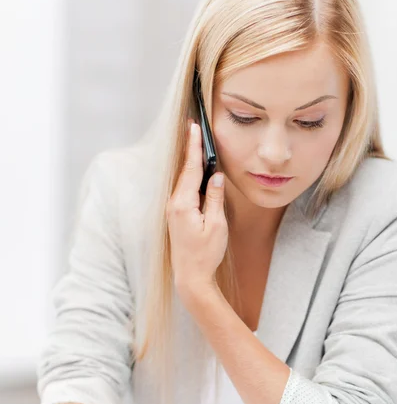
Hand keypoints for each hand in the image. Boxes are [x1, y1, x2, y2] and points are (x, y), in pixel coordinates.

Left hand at [167, 120, 227, 293]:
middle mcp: (174, 204)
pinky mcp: (176, 215)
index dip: (193, 147)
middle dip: (190, 149)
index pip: (190, 169)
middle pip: (184, 171)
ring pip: (184, 180)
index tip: (194, 127)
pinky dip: (190, 177)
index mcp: (183, 204)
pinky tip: (197, 172)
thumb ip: (215, 198)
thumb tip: (215, 176)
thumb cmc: (205, 254)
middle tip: (193, 127)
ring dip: (190, 163)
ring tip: (196, 143)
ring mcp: (173, 210)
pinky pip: (184, 190)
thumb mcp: (217, 225)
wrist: (191, 276)